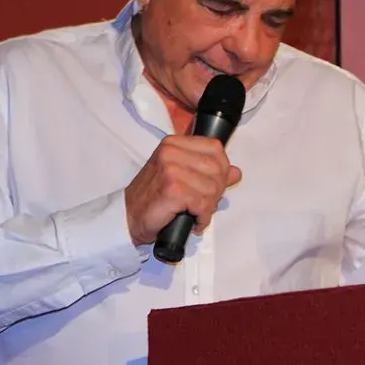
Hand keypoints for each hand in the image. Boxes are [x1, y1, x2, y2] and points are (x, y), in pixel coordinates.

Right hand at [124, 135, 240, 245]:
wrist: (129, 216)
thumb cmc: (153, 198)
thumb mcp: (181, 177)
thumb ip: (208, 172)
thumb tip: (235, 172)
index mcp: (174, 144)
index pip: (215, 149)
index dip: (221, 170)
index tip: (212, 185)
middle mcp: (172, 152)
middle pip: (217, 169)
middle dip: (216, 191)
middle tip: (203, 204)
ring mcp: (172, 170)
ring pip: (212, 188)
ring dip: (208, 207)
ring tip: (195, 212)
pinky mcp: (173, 190)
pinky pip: (203, 204)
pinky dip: (202, 217)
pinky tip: (192, 220)